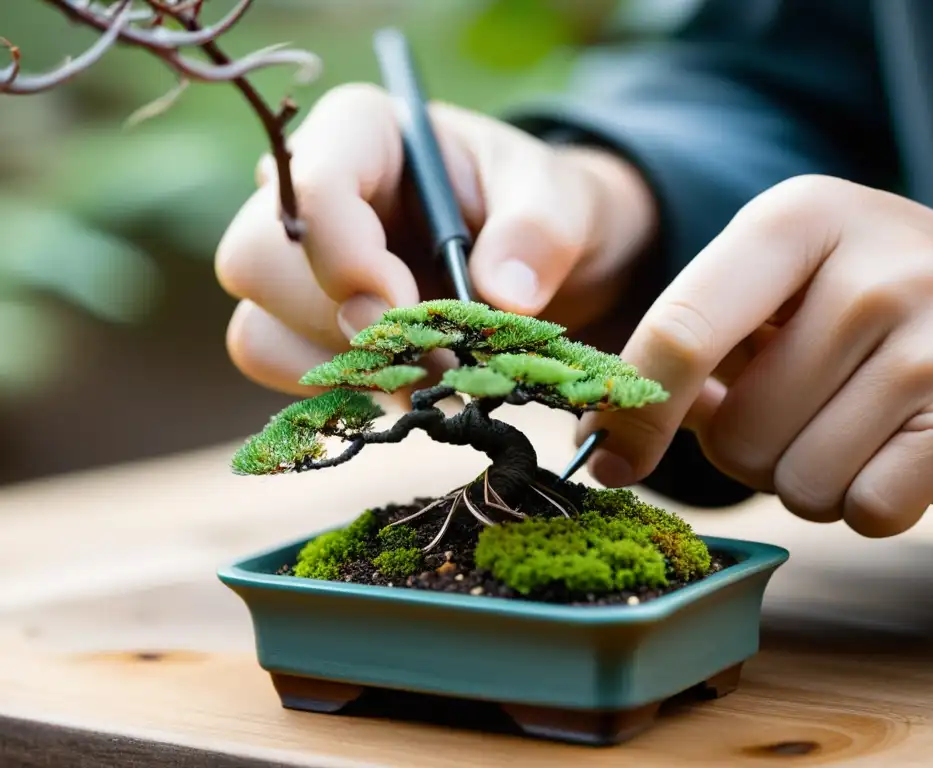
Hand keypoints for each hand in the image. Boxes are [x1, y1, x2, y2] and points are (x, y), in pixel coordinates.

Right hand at [214, 84, 654, 395]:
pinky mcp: (295, 321)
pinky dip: (340, 392)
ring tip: (433, 371)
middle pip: (256, 262)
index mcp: (360, 131)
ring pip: (257, 328)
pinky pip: (275, 365)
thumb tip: (505, 296)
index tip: (411, 309)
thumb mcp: (558, 200)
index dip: (350, 260)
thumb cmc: (534, 207)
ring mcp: (290, 261)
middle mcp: (305, 191)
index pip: (312, 187)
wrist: (533, 256)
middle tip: (435, 356)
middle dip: (344, 325)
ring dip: (345, 369)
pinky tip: (405, 383)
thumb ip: (539, 233)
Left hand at [581, 175, 932, 536]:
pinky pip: (868, 509)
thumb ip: (708, 344)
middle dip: (760, 453)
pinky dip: (880, 504)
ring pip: (799, 482)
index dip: (633, 411)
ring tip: (874, 429)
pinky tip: (917, 453)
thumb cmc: (898, 314)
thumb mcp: (799, 290)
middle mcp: (870, 264)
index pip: (680, 329)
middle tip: (819, 415)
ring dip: (820, 482)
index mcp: (799, 220)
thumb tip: (617, 425)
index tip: (609, 458)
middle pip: (737, 432)